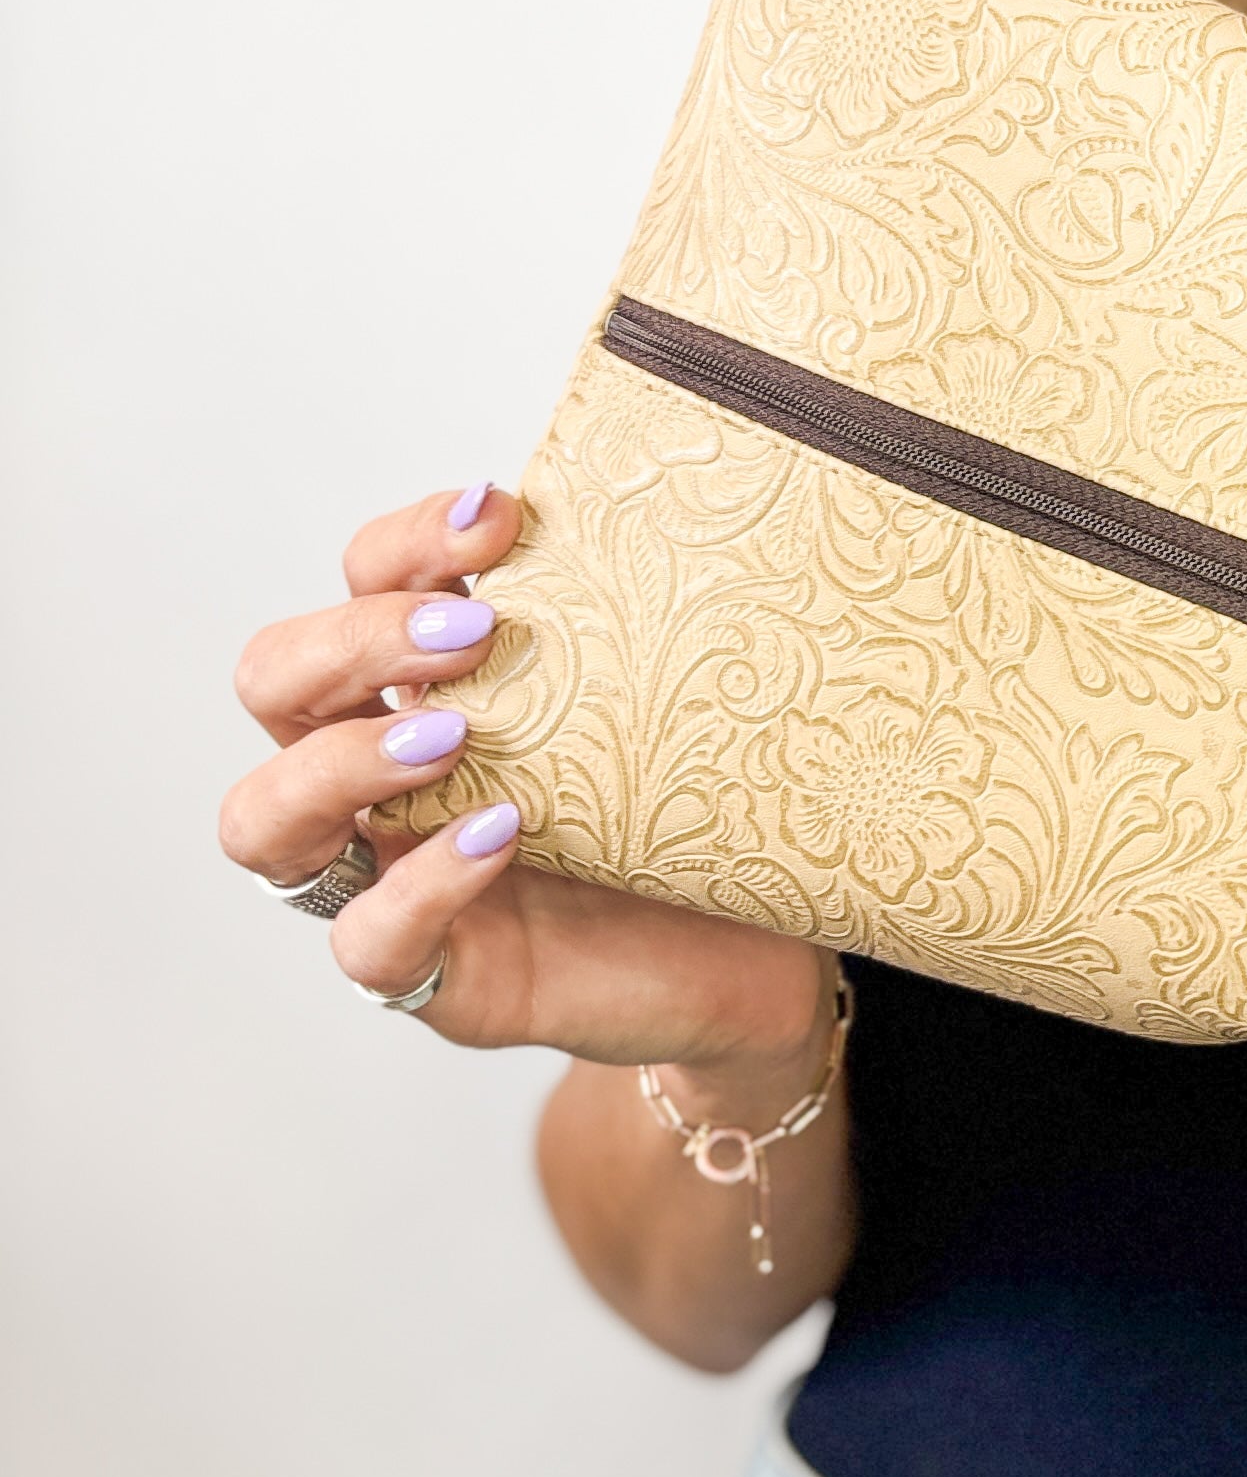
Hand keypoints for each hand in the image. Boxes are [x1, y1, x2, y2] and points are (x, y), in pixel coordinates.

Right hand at [220, 481, 829, 1086]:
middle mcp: (379, 776)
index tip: (494, 515)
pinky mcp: (432, 976)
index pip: (359, 583)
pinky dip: (423, 883)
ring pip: (263, 819)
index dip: (405, 542)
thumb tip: (648, 500)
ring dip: (342, 760)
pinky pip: (370, 940)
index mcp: (423, 685)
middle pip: (275, 681)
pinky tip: (498, 834)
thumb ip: (614, 625)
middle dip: (353, 639)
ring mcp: (387, 878)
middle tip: (469, 632)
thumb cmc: (688, 813)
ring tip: (452, 737)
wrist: (753, 953)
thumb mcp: (650, 702)